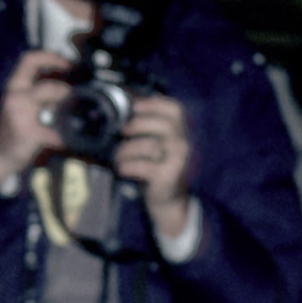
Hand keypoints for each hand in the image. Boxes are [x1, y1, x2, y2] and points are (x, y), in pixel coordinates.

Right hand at [0, 48, 70, 190]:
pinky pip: (53, 132)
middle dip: (64, 91)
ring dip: (65, 109)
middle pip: (46, 85)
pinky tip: (64, 140)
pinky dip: (62, 137)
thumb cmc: (15, 128)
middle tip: (73, 99)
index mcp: (15, 86)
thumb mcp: (26, 106)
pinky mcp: (26, 132)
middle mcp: (15, 96)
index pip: (29, 60)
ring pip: (49, 105)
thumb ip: (45, 96)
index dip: (51, 57)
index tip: (68, 63)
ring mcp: (19, 114)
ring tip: (69, 120)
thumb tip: (70, 87)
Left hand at [113, 92, 194, 239]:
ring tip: (118, 155)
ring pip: (152, 146)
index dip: (154, 104)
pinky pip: (145, 166)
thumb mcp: (155, 143)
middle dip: (139, 124)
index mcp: (181, 131)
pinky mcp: (168, 177)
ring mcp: (178, 161)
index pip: (175, 110)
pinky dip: (128, 165)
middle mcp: (183, 143)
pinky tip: (122, 168)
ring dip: (128, 149)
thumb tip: (126, 105)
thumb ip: (148, 127)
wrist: (168, 198)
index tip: (135, 106)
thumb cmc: (157, 166)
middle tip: (123, 131)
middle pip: (165, 125)